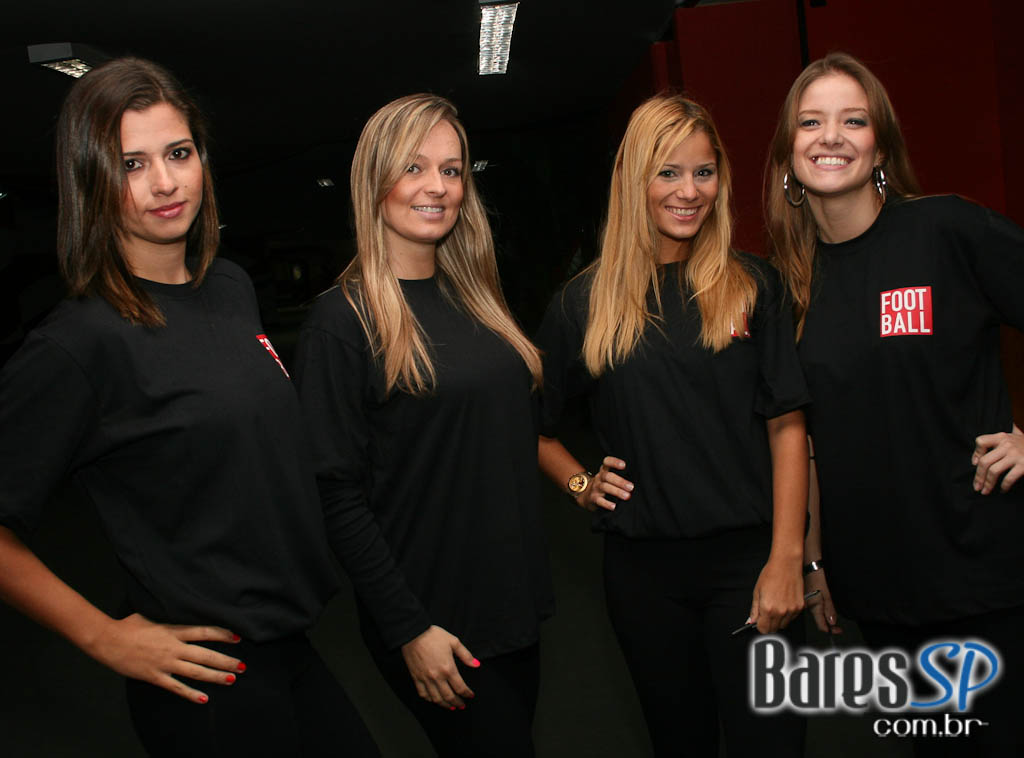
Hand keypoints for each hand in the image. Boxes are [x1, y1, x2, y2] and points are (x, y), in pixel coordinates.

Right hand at [84, 613, 243, 703]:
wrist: (107, 640)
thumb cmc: (129, 625)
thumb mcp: (154, 614)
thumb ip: (171, 615)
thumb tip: (184, 606)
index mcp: (174, 630)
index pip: (205, 632)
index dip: (223, 635)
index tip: (238, 638)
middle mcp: (173, 647)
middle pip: (205, 654)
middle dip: (226, 660)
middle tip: (242, 666)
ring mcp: (164, 663)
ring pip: (195, 671)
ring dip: (215, 676)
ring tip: (231, 679)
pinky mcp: (155, 676)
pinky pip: (176, 687)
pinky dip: (190, 693)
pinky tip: (203, 698)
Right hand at [401, 625, 479, 708]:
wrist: (413, 633)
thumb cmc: (433, 636)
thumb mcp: (453, 642)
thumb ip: (466, 655)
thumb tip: (476, 664)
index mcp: (448, 668)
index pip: (460, 687)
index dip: (467, 693)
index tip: (470, 695)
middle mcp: (437, 677)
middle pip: (449, 696)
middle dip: (457, 703)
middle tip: (462, 705)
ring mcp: (425, 679)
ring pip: (436, 698)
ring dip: (445, 705)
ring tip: (451, 706)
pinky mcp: (416, 678)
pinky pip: (423, 694)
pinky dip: (429, 699)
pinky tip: (434, 699)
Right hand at [576, 457, 633, 511]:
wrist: (587, 495)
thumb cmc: (605, 484)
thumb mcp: (609, 477)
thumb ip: (620, 475)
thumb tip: (639, 478)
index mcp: (604, 470)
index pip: (607, 462)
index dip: (614, 462)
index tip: (623, 465)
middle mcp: (599, 477)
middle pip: (608, 476)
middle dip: (620, 481)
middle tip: (631, 487)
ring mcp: (595, 488)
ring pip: (605, 487)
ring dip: (617, 492)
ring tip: (627, 496)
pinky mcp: (593, 498)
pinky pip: (599, 500)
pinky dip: (607, 504)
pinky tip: (614, 506)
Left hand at [748, 557, 803, 633]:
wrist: (786, 564)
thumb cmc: (771, 574)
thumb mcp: (757, 591)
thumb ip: (754, 609)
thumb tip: (752, 621)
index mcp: (768, 608)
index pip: (763, 629)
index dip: (760, 626)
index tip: (760, 622)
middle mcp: (781, 612)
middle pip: (774, 629)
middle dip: (769, 624)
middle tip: (766, 614)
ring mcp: (792, 610)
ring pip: (784, 625)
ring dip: (779, 620)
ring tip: (776, 606)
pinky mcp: (800, 607)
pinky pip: (792, 618)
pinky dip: (788, 615)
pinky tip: (784, 603)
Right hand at [804, 568, 842, 634]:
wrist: (806, 562)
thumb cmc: (814, 574)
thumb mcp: (825, 592)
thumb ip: (829, 608)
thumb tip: (832, 622)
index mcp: (812, 607)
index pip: (821, 626)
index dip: (831, 630)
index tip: (838, 630)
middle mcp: (806, 606)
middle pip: (818, 620)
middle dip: (828, 623)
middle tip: (837, 624)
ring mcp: (804, 601)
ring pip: (815, 613)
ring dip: (824, 616)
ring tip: (831, 612)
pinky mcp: (803, 596)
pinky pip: (812, 606)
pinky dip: (819, 608)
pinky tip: (822, 603)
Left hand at [973, 425, 1023, 494]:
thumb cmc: (1022, 445)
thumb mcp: (1009, 439)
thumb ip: (994, 444)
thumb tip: (976, 461)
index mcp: (1001, 437)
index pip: (981, 442)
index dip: (976, 454)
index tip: (974, 464)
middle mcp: (1007, 445)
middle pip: (985, 461)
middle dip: (978, 477)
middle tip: (976, 487)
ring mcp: (1015, 455)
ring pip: (993, 471)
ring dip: (987, 484)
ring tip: (985, 491)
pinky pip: (1009, 478)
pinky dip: (1004, 486)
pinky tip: (1003, 490)